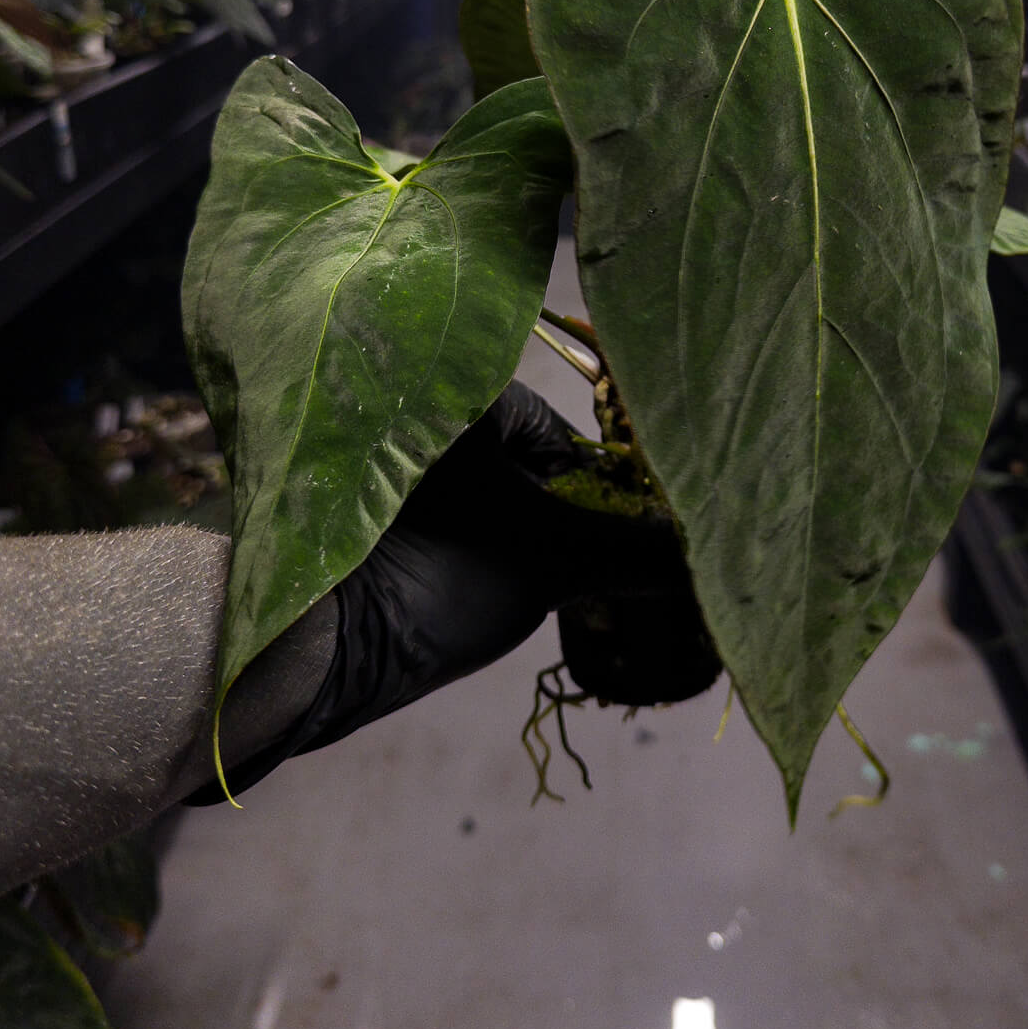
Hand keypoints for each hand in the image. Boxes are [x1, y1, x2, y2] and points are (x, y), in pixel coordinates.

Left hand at [185, 380, 705, 802]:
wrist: (317, 645)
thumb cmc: (440, 575)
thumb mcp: (558, 560)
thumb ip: (640, 549)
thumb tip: (710, 549)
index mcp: (455, 383)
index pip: (552, 428)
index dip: (579, 491)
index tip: (584, 543)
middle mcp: (402, 399)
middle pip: (507, 454)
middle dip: (535, 508)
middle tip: (543, 564)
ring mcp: (363, 453)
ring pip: (463, 483)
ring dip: (491, 526)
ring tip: (493, 576)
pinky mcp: (339, 502)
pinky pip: (419, 505)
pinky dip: (446, 537)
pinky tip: (451, 578)